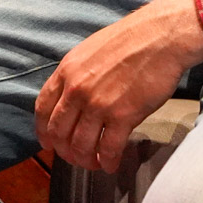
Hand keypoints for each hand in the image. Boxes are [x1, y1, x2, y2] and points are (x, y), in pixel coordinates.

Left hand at [34, 0, 202, 171]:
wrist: (159, 37)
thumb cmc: (129, 41)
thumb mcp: (88, 51)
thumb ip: (75, 74)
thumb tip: (70, 96)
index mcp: (67, 71)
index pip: (43, 109)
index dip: (44, 131)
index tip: (49, 143)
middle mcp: (77, 90)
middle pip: (59, 132)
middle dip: (64, 150)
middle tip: (74, 156)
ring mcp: (99, 104)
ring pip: (80, 145)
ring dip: (85, 160)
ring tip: (93, 163)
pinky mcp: (123, 116)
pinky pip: (108, 149)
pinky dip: (107, 162)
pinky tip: (110, 165)